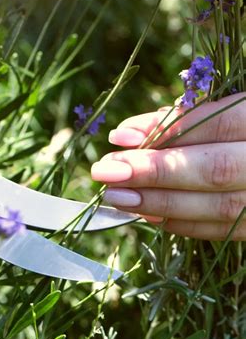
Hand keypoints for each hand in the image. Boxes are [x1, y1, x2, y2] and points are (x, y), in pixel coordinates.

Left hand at [91, 93, 245, 239]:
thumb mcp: (235, 109)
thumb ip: (194, 117)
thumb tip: (133, 134)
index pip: (216, 124)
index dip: (166, 131)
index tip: (119, 136)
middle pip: (215, 168)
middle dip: (155, 171)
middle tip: (106, 171)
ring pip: (219, 206)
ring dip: (161, 202)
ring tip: (116, 197)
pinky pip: (225, 229)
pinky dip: (183, 223)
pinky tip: (147, 213)